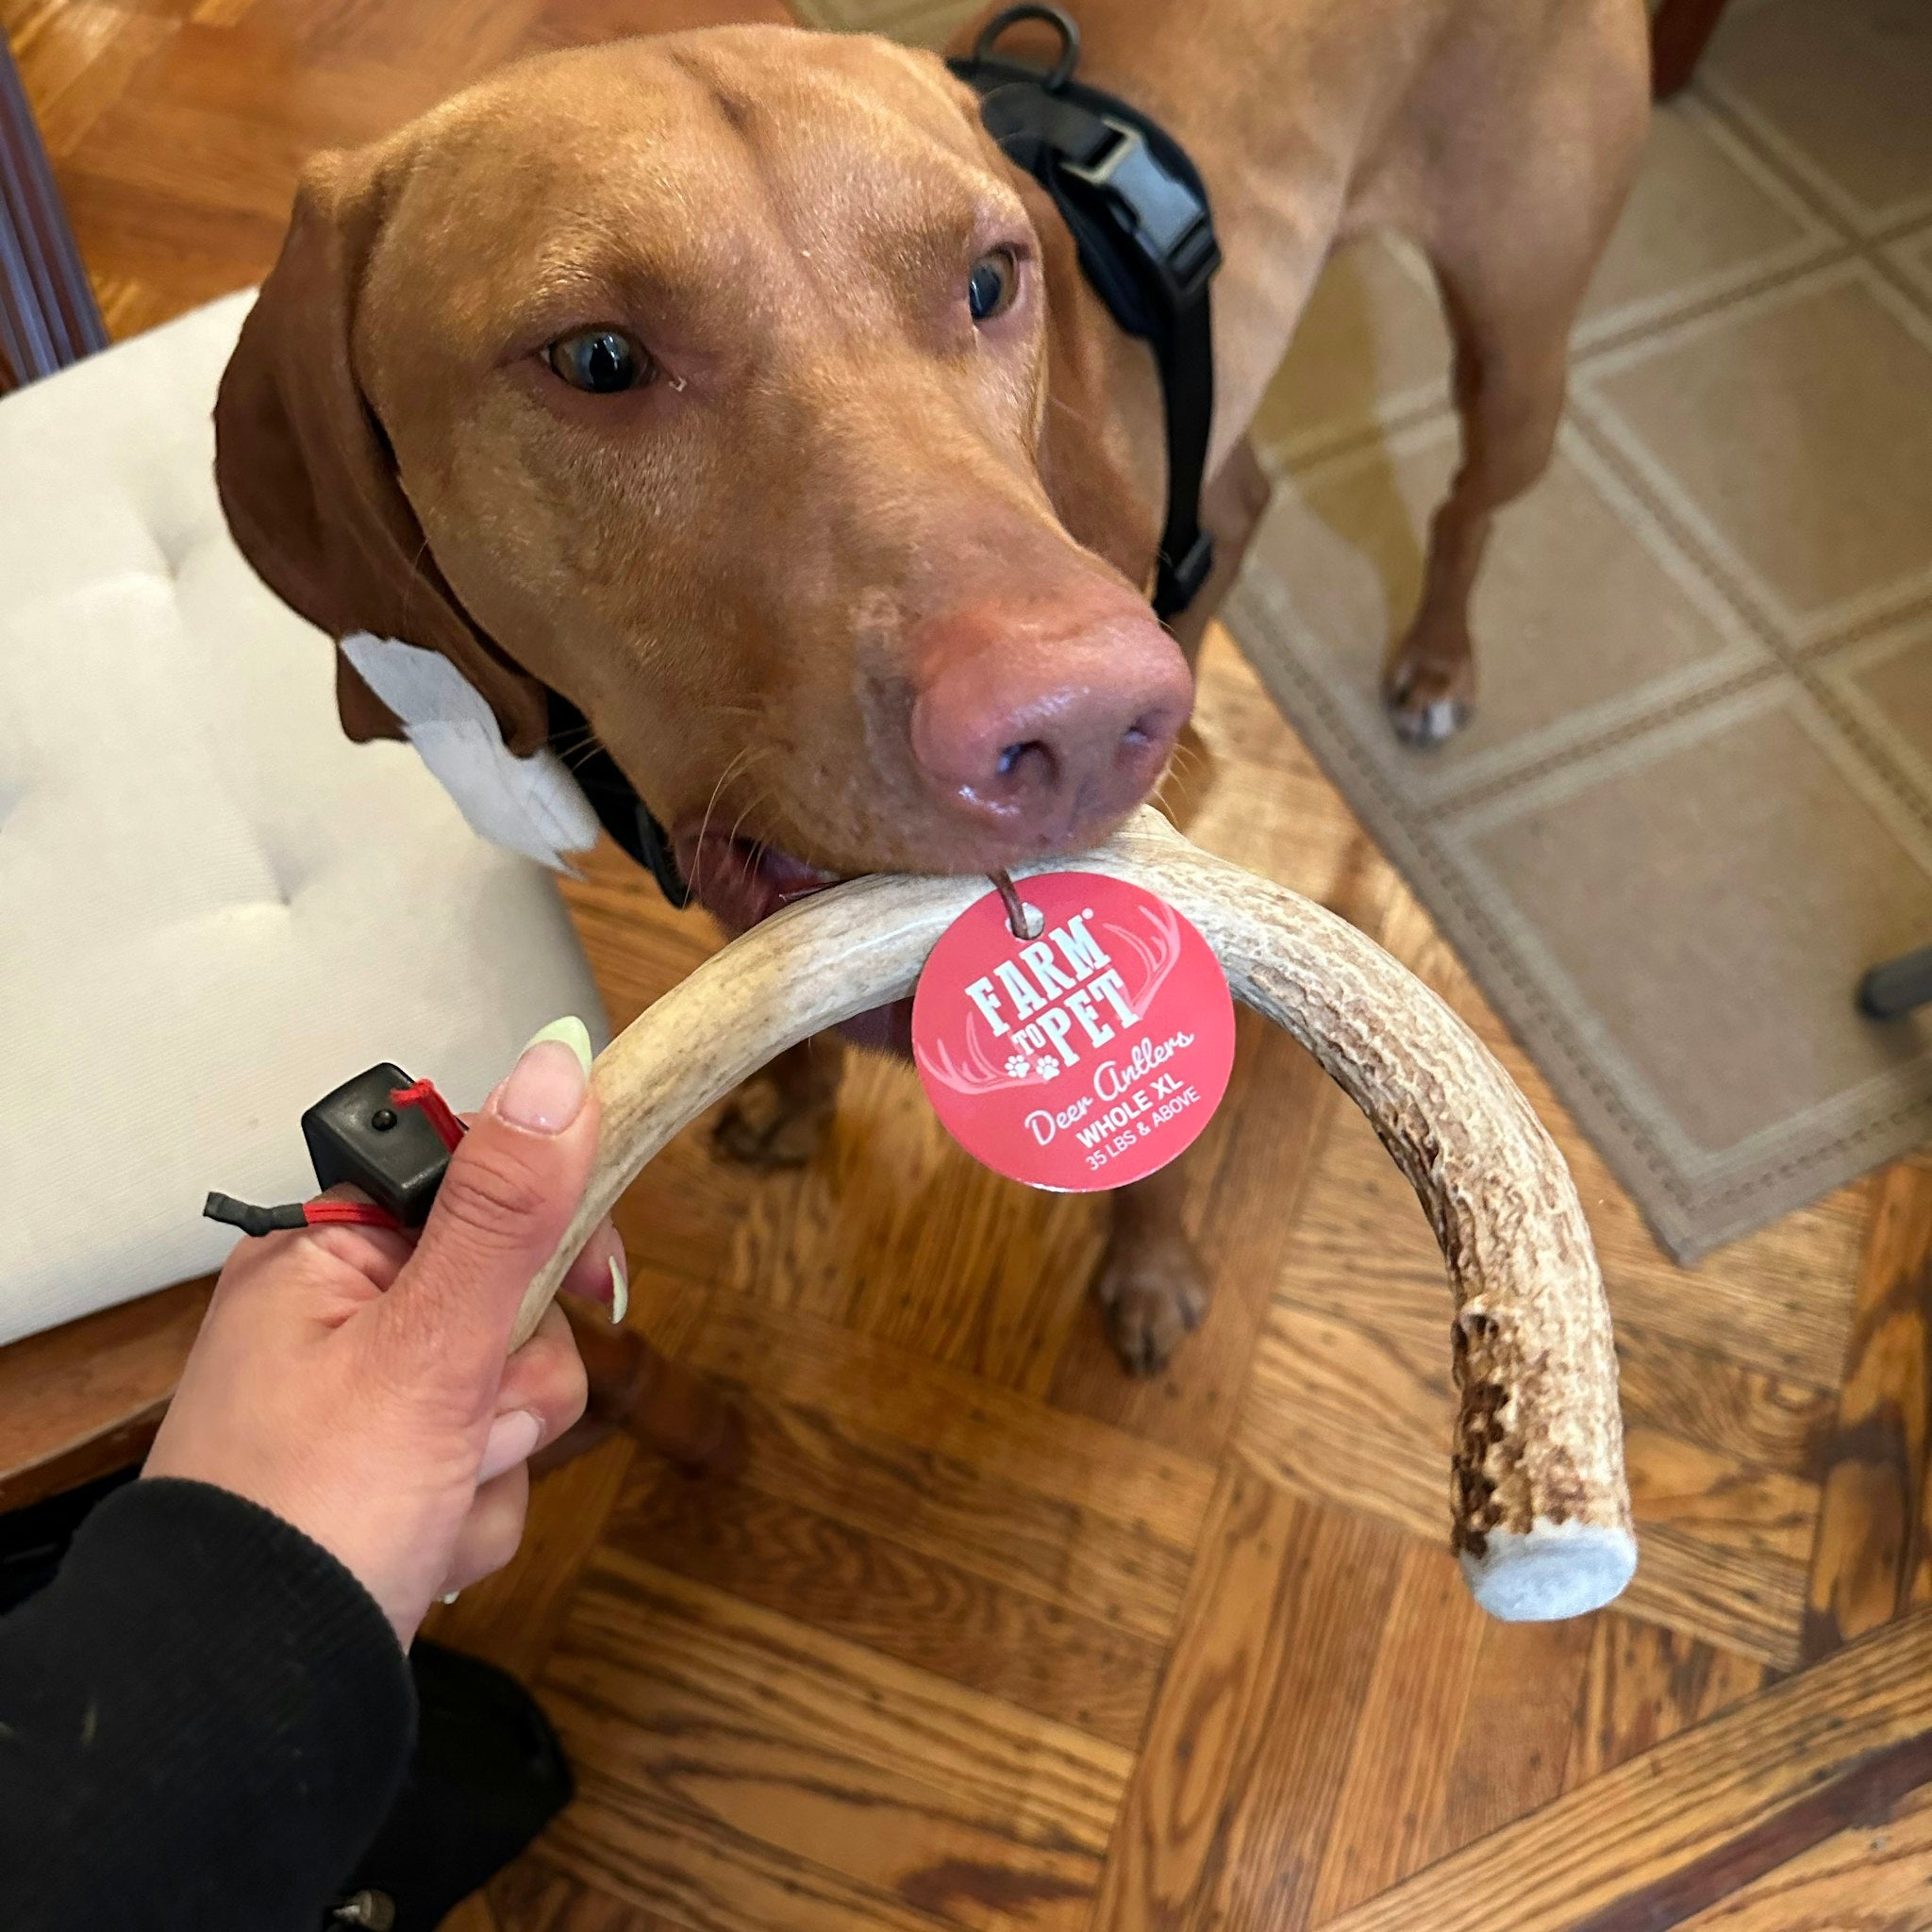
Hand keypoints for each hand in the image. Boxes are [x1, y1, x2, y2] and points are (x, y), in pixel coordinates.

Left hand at [145, 1018, 626, 1644]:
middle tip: (469, 1426)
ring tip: (433, 1501)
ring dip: (503, 1460)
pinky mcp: (391, 1475)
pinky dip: (477, 1511)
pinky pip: (490, 1467)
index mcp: (331, 1258)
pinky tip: (425, 1543)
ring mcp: (369, 1402)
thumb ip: (504, 1211)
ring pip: (515, 1393)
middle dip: (519, 1383)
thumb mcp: (429, 1349)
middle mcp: (345, 1318)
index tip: (599, 1285)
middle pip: (519, 1301)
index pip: (484, 1187)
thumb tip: (559, 1066)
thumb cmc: (304, 1519)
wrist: (246, 1703)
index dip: (557, 1233)